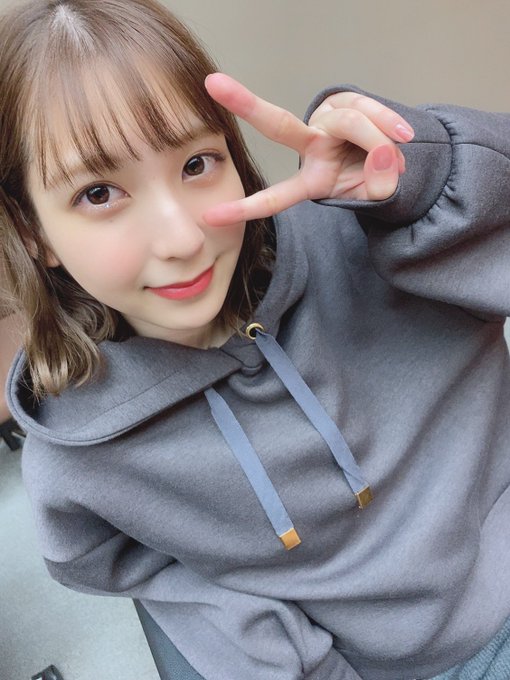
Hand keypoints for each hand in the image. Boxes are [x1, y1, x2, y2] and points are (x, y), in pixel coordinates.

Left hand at [203, 73, 413, 225]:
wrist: (396, 158)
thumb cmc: (377, 181)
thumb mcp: (377, 196)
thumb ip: (379, 186)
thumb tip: (383, 157)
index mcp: (311, 180)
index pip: (276, 197)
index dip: (245, 209)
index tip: (211, 216)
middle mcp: (311, 146)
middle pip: (279, 125)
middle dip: (247, 105)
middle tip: (214, 84)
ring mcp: (327, 121)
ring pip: (352, 123)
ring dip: (381, 141)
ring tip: (398, 162)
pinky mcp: (346, 101)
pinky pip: (371, 108)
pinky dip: (390, 123)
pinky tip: (403, 135)